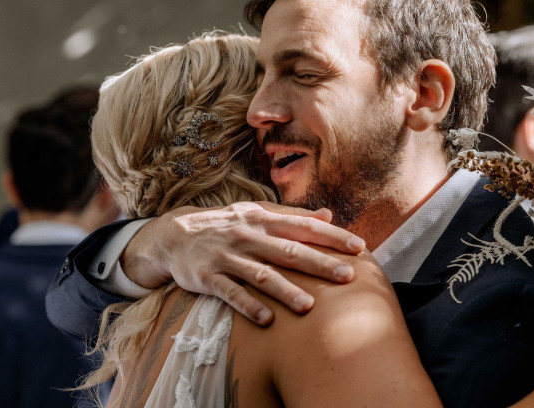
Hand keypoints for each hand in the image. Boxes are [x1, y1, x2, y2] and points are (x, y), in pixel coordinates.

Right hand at [120, 201, 365, 324]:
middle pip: (289, 251)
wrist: (174, 234)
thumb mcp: (257, 213)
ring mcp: (228, 256)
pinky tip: (267, 319)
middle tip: (346, 277)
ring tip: (309, 306)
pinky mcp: (208, 276)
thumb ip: (291, 215)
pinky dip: (248, 305)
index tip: (359, 247)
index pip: (304, 226)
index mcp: (264, 220)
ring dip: (286, 290)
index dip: (332, 236)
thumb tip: (328, 214)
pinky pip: (230, 293)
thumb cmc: (225, 225)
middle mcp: (249, 236)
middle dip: (319, 263)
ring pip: (261, 274)